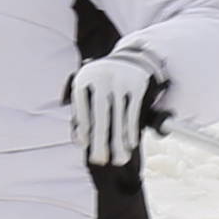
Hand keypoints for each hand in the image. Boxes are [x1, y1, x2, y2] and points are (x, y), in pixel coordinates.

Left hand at [70, 48, 162, 167]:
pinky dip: (131, 130)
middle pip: (101, 114)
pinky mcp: (137, 84)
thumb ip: (82, 114)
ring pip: (120, 116)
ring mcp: (121, 80)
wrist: (129, 58)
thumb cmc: (102, 83)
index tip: (85, 145)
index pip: (82, 107)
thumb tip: (81, 142)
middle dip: (101, 139)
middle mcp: (102, 77)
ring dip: (119, 140)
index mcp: (84, 78)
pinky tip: (130, 144)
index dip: (84, 128)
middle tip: (99, 160)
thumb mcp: (88, 91)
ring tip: (119, 159)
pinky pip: (134, 112)